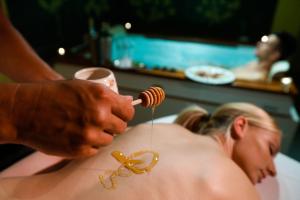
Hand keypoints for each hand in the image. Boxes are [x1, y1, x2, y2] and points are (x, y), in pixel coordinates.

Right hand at [11, 80, 133, 157]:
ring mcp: (90, 134)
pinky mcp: (80, 149)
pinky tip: (77, 136)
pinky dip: (89, 145)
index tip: (120, 115)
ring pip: (109, 140)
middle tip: (101, 122)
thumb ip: (108, 96)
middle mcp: (100, 115)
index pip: (129, 111)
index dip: (125, 114)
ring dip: (101, 136)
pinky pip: (95, 150)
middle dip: (113, 125)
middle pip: (121, 127)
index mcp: (103, 97)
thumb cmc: (54, 94)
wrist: (26, 110)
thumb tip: (129, 101)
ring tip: (85, 128)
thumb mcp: (83, 87)